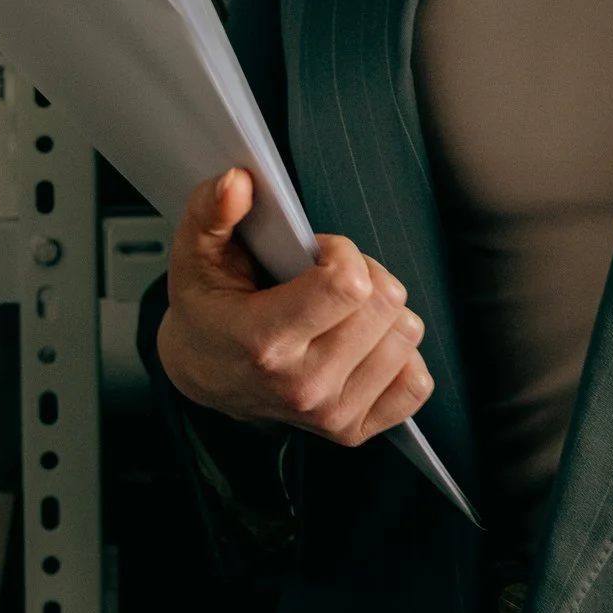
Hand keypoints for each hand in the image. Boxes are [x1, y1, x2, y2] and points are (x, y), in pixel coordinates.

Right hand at [157, 168, 431, 445]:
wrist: (202, 374)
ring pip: (407, 335)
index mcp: (264, 342)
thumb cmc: (207, 309)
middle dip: (366, 277)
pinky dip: (397, 355)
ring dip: (381, 314)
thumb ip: (211, 213)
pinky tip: (360, 345)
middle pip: (387, 305)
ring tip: (339, 314)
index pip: (350, 285)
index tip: (317, 255)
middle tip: (327, 282)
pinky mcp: (352, 430)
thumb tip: (238, 182)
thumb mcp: (195, 255)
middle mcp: (301, 386)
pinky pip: (416, 381)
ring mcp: (329, 414)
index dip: (342, 253)